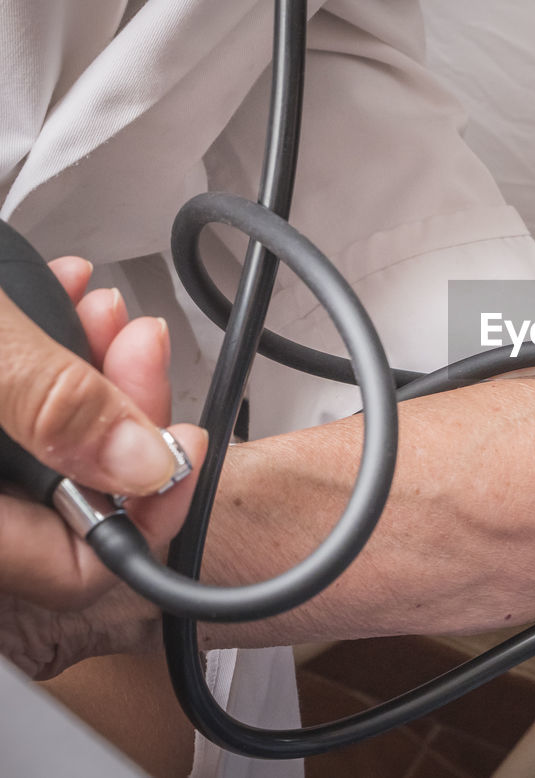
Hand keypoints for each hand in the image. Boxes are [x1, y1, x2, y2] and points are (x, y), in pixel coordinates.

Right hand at [0, 258, 204, 676]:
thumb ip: (45, 403)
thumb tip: (143, 465)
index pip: (70, 566)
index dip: (145, 506)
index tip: (185, 440)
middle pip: (62, 499)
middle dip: (119, 414)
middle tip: (135, 341)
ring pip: (35, 450)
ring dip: (82, 374)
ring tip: (94, 305)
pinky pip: (3, 414)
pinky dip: (32, 360)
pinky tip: (51, 300)